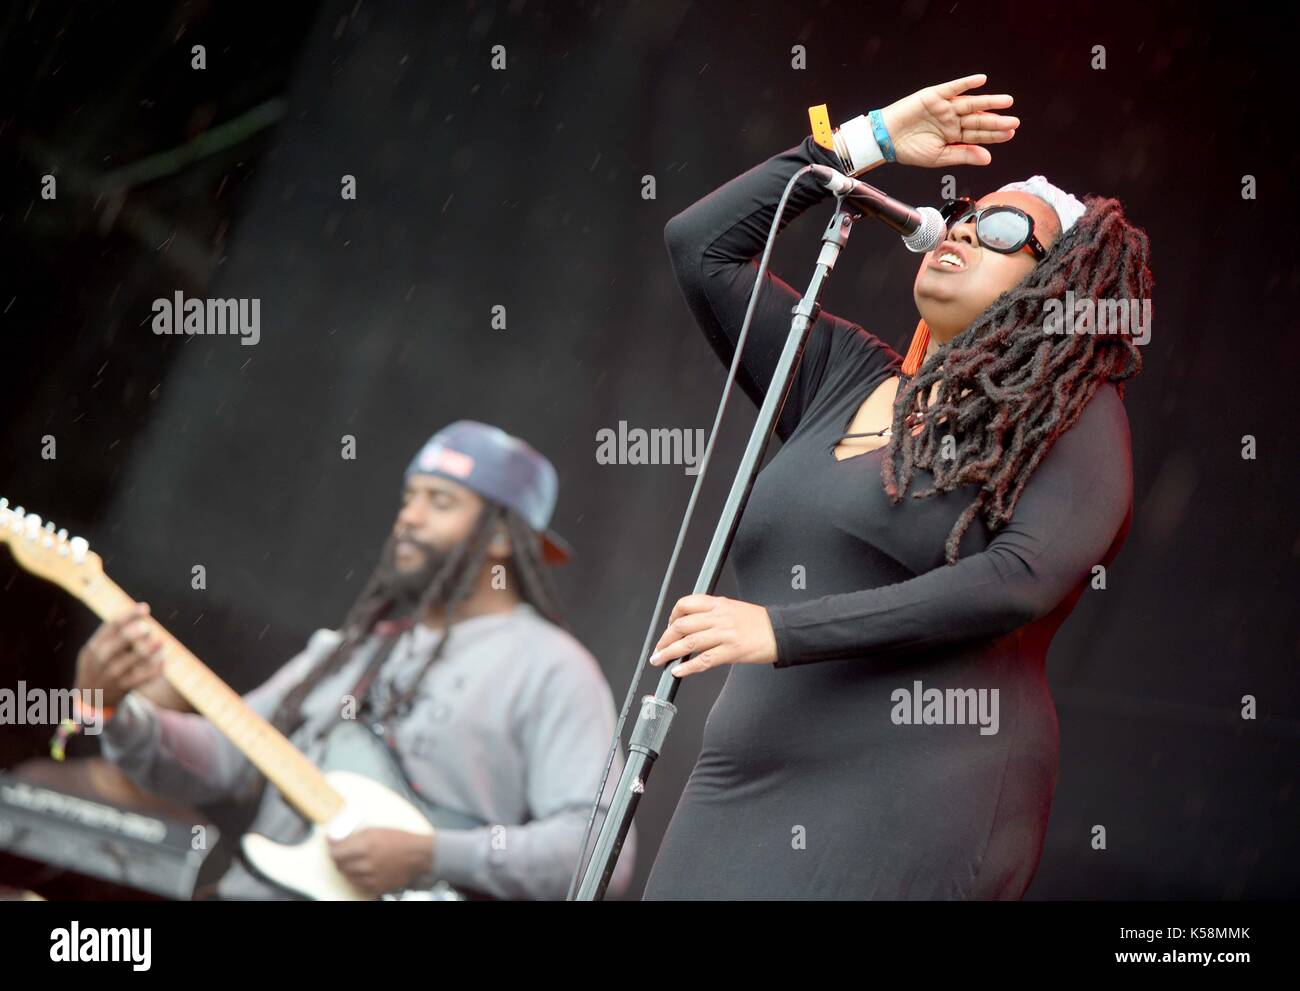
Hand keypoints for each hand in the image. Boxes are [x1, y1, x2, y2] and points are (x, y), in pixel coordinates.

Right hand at [74, 602, 165, 709]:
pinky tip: (164, 659)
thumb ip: (111, 633)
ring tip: (161, 642)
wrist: (90, 698)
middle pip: (121, 640)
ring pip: (135, 659)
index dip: (130, 615)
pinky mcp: (125, 687)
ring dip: (151, 648)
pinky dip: (156, 667)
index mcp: (94, 645)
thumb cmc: (98, 665)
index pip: (112, 625)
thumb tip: (137, 612)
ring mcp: (113, 674)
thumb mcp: (94, 649)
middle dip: (136, 632)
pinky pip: (144, 676)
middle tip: (148, 628)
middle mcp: (102, 659)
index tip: (145, 608)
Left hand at [328, 827, 434, 896]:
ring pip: (347, 876)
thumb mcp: (377, 830)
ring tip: (356, 860)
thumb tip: (337, 839)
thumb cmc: (400, 840)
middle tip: (342, 852)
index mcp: (365, 846)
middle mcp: (366, 864)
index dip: (331, 848)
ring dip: (348, 868)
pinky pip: (358, 884)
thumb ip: (355, 836)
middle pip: (339, 865)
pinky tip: (365, 870)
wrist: (418, 856)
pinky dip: (358, 877)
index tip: (332, 844)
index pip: (335, 852)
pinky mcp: (376, 888)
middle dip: (338, 858)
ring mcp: (371, 878)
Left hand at [648, 594, 777, 678]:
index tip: (668, 627)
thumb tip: (692, 624)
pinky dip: (687, 667)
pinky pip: (704, 660)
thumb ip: (712, 613)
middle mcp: (719, 617)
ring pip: (689, 643)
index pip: (685, 604)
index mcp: (718, 604)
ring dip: (669, 653)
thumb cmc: (759, 622)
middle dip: (665, 639)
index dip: (671, 617)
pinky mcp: (731, 651)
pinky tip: (678, 671)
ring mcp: (725, 634)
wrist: (781, 632)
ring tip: (659, 660)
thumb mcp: (733, 608)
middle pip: (682, 625)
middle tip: (658, 649)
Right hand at [878, 72, 1018, 168]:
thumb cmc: (910, 150)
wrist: (886, 140)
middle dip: (996, 121)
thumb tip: (988, 158)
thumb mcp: (939, 157)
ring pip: (971, 103)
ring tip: (1007, 102)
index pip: (978, 135)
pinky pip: (953, 88)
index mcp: (953, 136)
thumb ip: (963, 155)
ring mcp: (944, 107)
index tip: (1010, 134)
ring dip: (989, 102)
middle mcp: (952, 120)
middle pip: (978, 119)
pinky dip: (966, 83)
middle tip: (1014, 122)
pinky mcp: (934, 95)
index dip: (994, 135)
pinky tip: (981, 81)